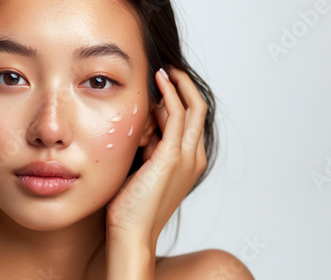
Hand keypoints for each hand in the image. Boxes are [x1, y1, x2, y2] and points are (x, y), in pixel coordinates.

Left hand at [105, 67, 207, 278]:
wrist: (132, 231)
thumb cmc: (133, 204)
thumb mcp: (145, 168)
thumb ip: (151, 147)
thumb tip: (145, 127)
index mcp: (191, 162)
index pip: (192, 121)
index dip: (179, 100)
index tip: (163, 86)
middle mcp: (195, 157)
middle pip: (198, 110)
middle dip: (184, 87)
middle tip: (168, 71)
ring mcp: (187, 156)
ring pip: (192, 108)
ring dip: (179, 86)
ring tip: (162, 72)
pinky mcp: (172, 156)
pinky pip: (176, 115)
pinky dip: (170, 94)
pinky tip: (160, 81)